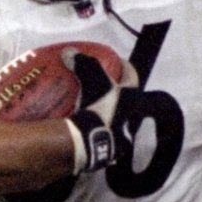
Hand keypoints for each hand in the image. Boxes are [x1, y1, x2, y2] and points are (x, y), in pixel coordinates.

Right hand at [66, 48, 133, 174]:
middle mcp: (131, 117)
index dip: (124, 66)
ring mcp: (121, 136)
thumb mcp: (93, 80)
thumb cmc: (98, 107)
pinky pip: (101, 135)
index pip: (132, 76)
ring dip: (106, 112)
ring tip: (90, 105)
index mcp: (131, 98)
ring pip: (115, 119)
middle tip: (101, 85)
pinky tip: (82, 126)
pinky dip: (93, 129)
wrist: (90, 143)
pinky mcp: (108, 149)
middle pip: (126, 100)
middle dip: (115, 93)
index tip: (116, 60)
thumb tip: (69, 52)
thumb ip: (83, 63)